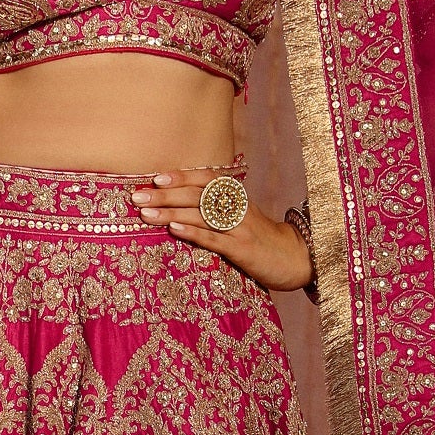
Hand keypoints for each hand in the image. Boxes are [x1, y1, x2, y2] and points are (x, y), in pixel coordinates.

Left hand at [129, 170, 314, 292]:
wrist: (296, 257)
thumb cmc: (260, 237)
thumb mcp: (241, 216)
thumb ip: (216, 208)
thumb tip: (179, 203)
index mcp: (236, 196)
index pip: (206, 179)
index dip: (181, 176)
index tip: (156, 177)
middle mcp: (238, 207)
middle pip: (198, 195)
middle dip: (166, 195)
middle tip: (138, 196)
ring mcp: (240, 228)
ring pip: (202, 215)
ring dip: (171, 212)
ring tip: (146, 213)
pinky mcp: (243, 249)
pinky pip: (215, 238)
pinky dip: (193, 233)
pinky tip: (174, 229)